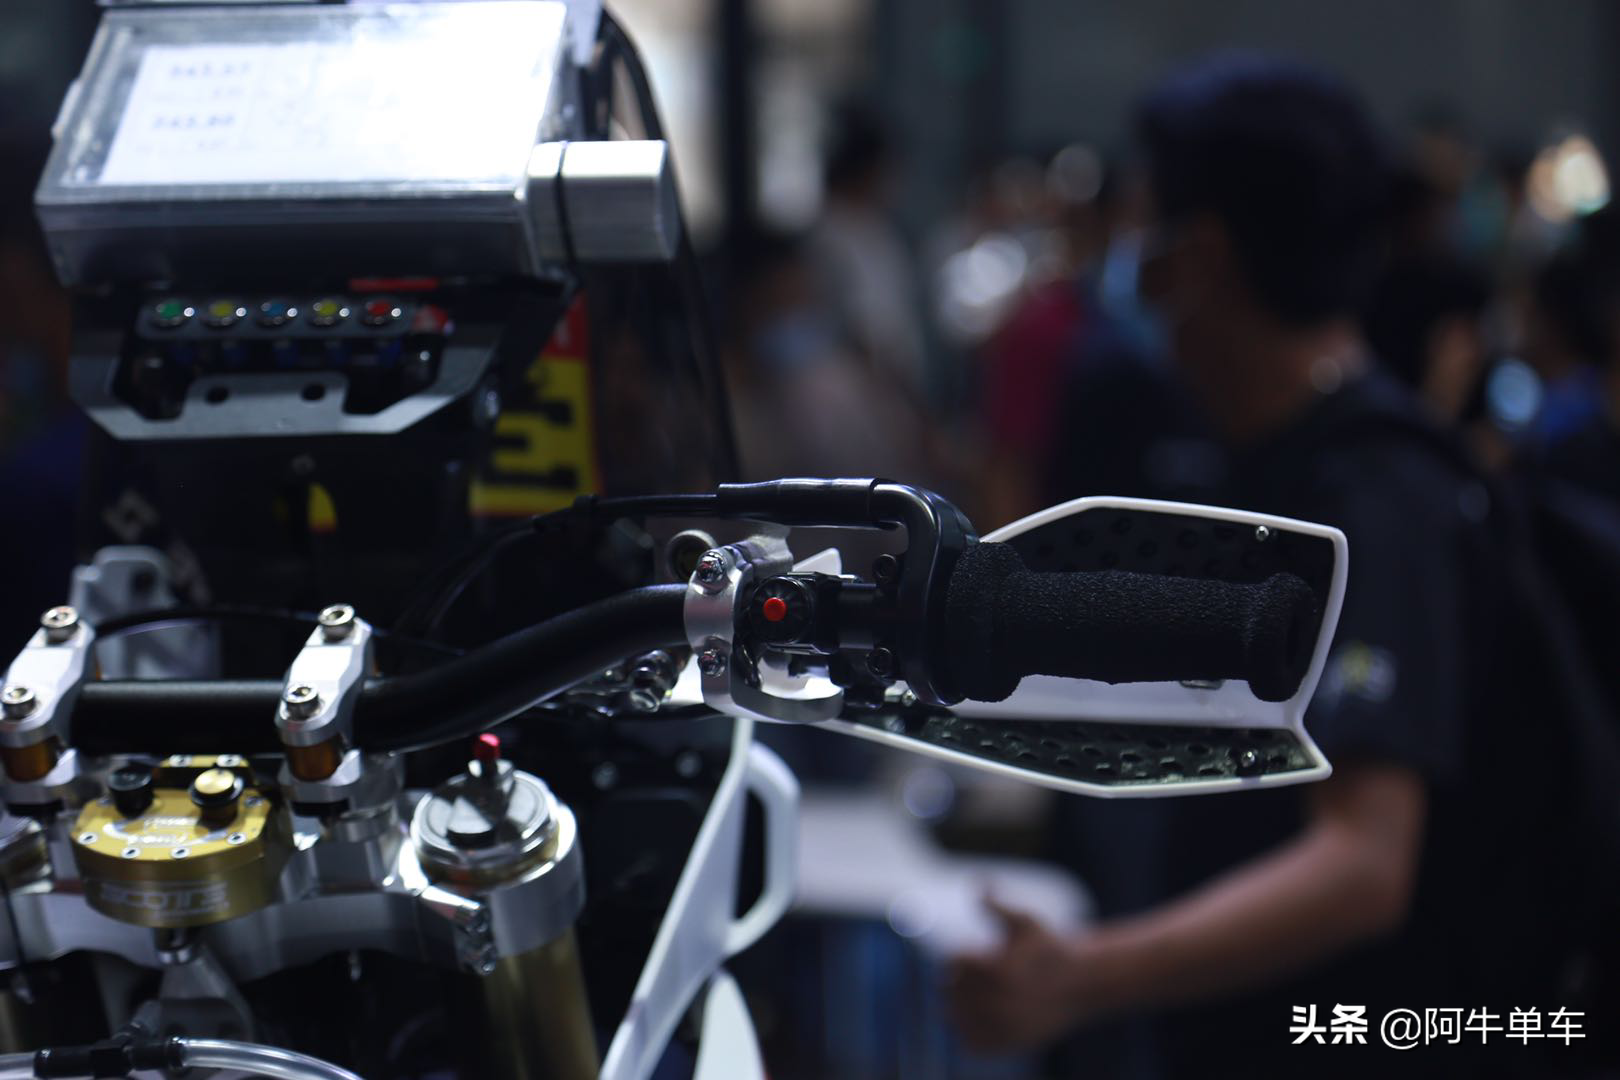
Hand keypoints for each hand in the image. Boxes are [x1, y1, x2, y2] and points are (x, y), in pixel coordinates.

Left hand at [945, 893, 1100, 1053]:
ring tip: (979, 996)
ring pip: (957, 1019)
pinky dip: (970, 1032)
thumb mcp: (1025, 921)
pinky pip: (971, 1043)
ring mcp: (1004, 1026)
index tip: (978, 954)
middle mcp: (1000, 1001)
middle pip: (951, 991)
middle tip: (979, 977)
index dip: (963, 957)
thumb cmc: (1049, 946)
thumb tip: (977, 882)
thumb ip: (996, 904)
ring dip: (961, 1006)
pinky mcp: (1009, 1044)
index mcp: (998, 968)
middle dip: (960, 981)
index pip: (954, 963)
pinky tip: (984, 1017)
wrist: (1081, 983)